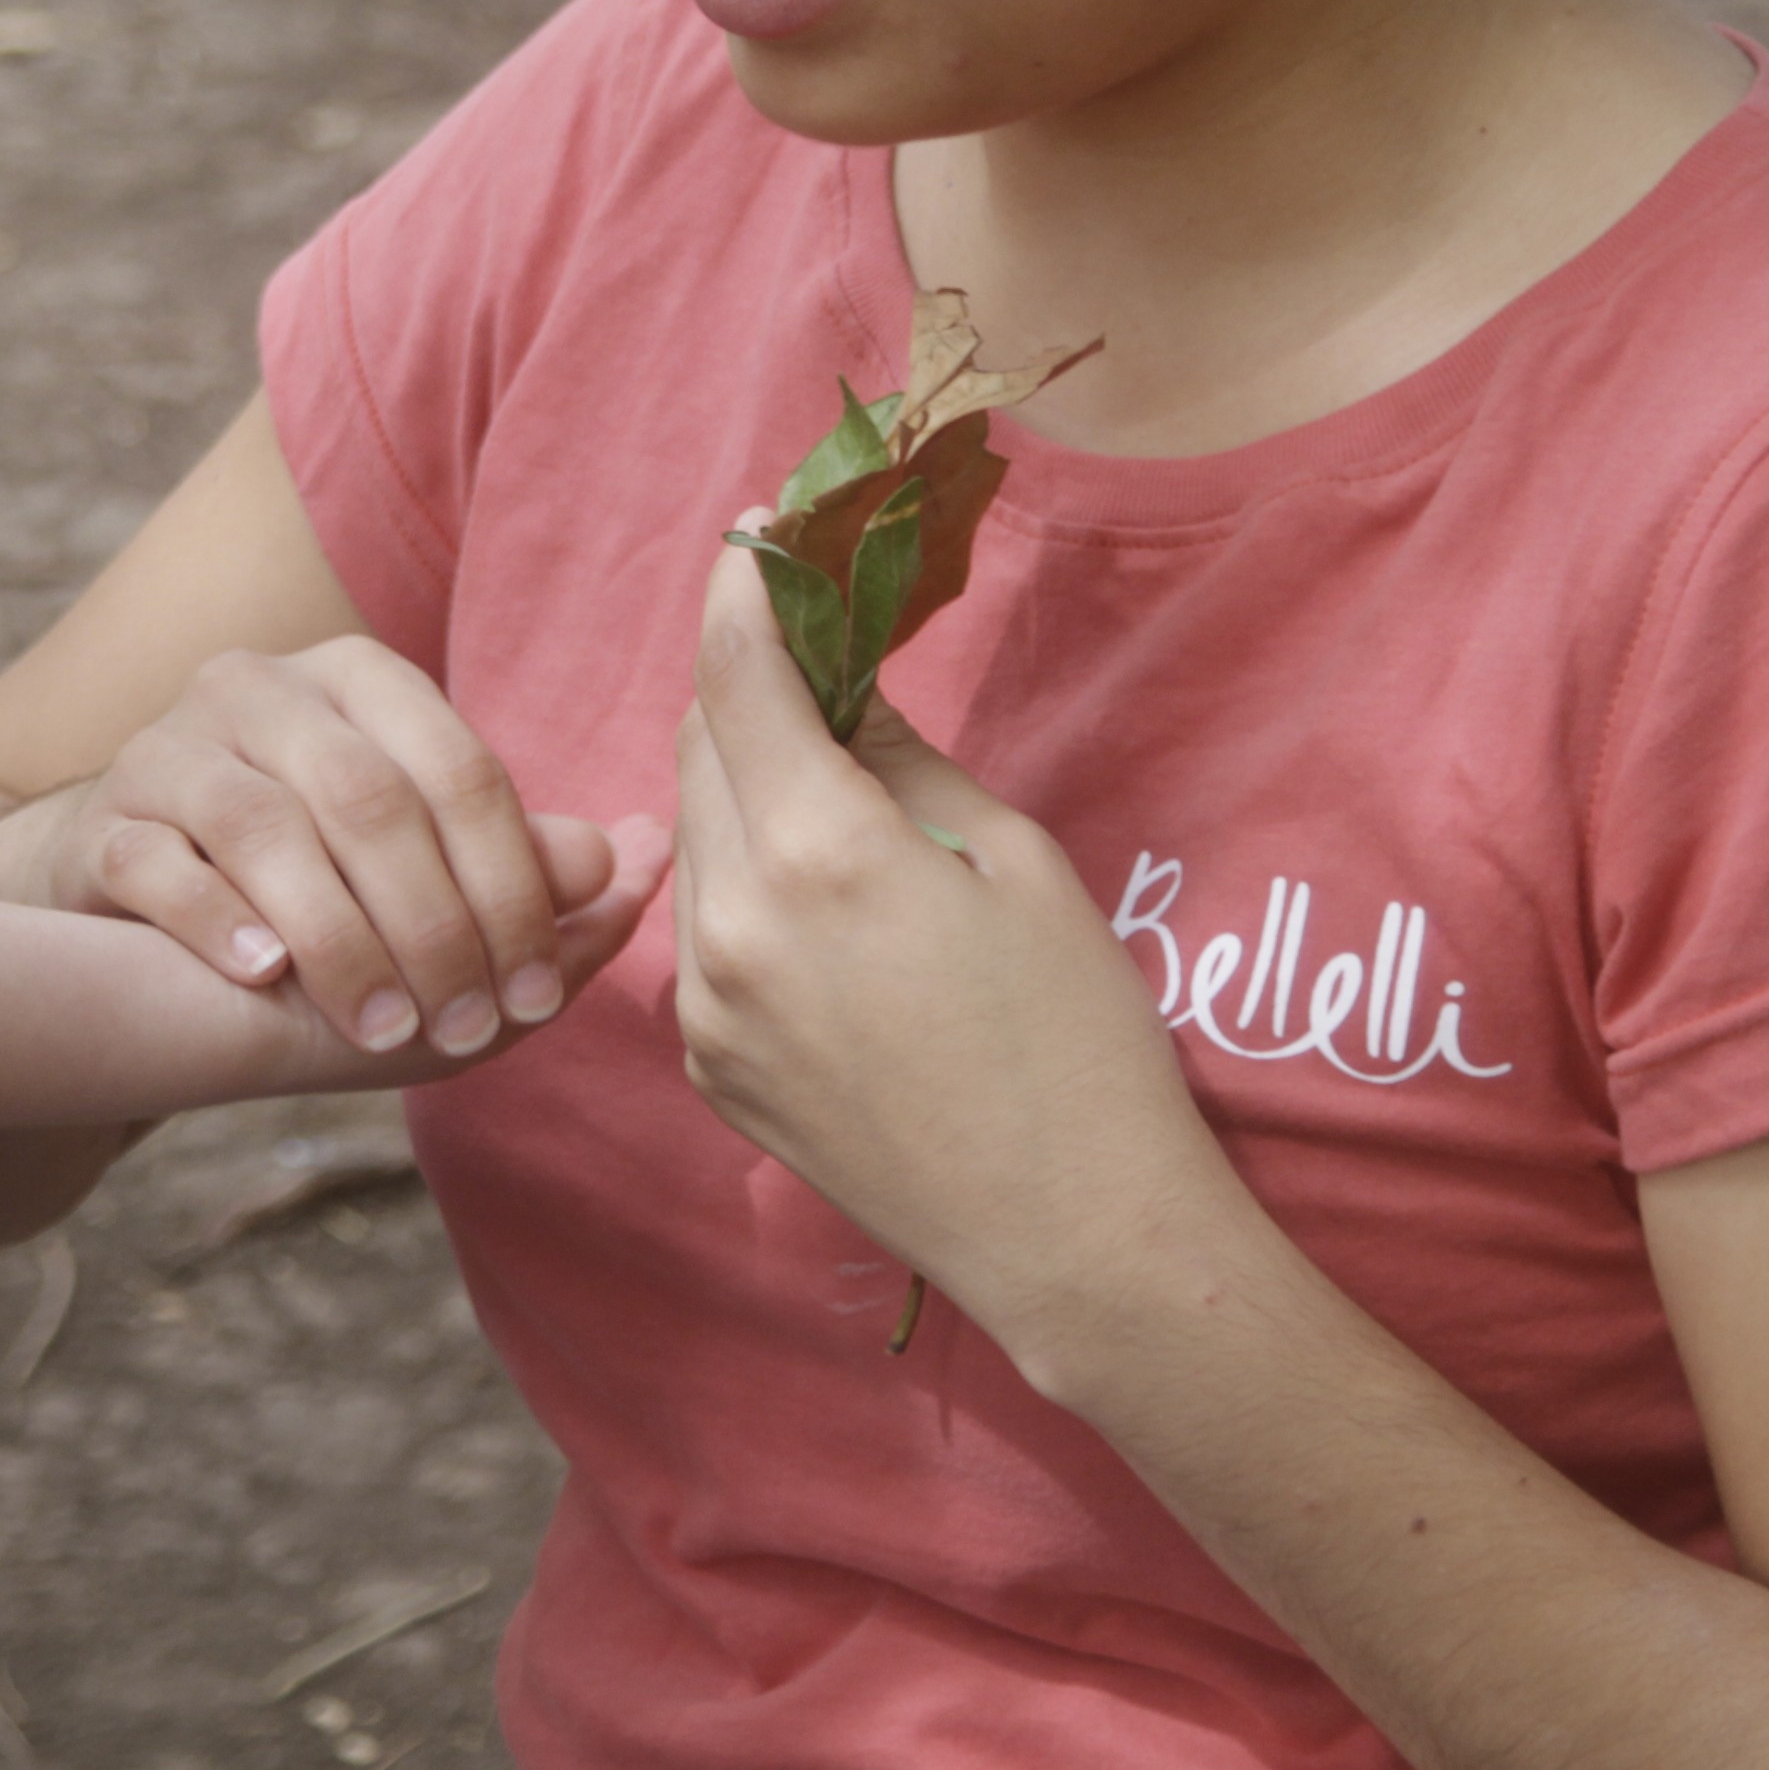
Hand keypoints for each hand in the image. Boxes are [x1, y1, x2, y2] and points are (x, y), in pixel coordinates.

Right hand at [0, 636, 667, 1058]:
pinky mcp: (102, 820)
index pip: (460, 768)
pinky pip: (159, 863)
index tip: (541, 995)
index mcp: (362, 680)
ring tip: (381, 1030)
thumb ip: (531, 868)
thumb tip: (650, 851)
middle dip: (433, 925)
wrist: (137, 904)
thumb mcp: (432, 880)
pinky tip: (266, 979)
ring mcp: (171, 746)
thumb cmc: (318, 893)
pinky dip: (218, 921)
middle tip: (470, 1029)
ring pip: (263, 826)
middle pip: (367, 797)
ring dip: (337, 940)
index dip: (511, 887)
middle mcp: (263, 688)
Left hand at [669, 529, 1220, 1330]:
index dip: (742, 588)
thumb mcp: (1015, 862)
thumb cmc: (1076, 1039)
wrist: (1069, 1236)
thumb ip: (905, 759)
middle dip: (743, 685)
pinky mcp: (706, 1065)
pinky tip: (820, 902)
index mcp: (816, 852)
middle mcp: (729, 922)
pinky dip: (740, 885)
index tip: (757, 534)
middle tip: (805, 650)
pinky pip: (701, 933)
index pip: (738, 673)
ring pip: (693, 838)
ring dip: (739, 785)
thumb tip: (843, 690)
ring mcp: (703, 1004)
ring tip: (825, 780)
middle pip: (699, 747)